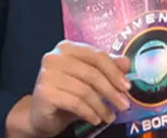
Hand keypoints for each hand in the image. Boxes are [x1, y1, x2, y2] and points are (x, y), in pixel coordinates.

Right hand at [5, 41, 130, 137]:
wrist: (39, 115)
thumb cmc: (66, 93)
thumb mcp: (89, 79)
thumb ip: (107, 68)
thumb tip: (127, 62)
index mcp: (67, 48)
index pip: (97, 56)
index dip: (115, 71)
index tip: (127, 86)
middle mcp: (55, 57)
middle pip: (92, 73)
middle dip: (111, 91)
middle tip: (124, 104)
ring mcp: (47, 74)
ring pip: (85, 90)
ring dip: (101, 106)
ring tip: (110, 116)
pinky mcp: (45, 93)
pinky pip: (75, 103)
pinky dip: (89, 112)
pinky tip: (96, 118)